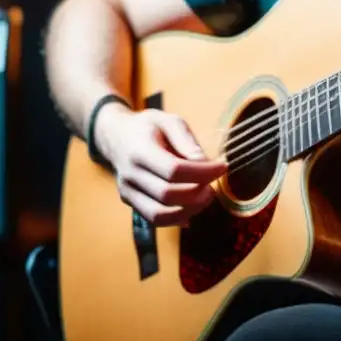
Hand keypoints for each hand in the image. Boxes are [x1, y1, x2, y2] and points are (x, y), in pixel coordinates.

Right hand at [95, 104, 226, 226]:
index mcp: (139, 150)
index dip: (202, 172)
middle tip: (214, 185)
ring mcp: (127, 191)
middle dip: (197, 194)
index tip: (223, 167)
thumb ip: (187, 140)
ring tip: (205, 197)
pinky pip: (154, 219)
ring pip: (160, 215)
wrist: (117, 135)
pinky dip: (177, 218)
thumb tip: (205, 163)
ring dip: (189, 211)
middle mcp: (129, 174)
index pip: (174, 170)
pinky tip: (193, 208)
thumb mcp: (169, 121)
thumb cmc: (148, 127)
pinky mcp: (130, 202)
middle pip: (167, 195)